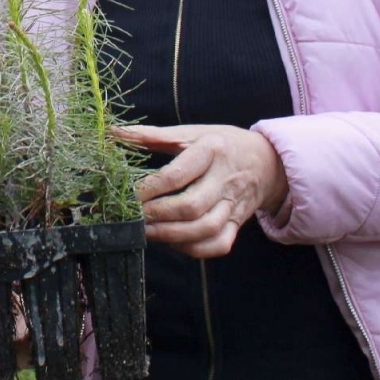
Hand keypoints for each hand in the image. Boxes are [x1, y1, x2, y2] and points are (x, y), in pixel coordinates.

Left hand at [112, 123, 287, 258]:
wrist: (268, 162)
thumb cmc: (222, 144)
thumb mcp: (191, 133)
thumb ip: (152, 135)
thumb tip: (112, 132)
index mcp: (212, 150)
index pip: (177, 175)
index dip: (149, 188)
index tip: (128, 194)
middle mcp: (225, 179)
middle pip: (191, 206)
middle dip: (158, 215)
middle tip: (135, 216)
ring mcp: (234, 205)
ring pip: (205, 229)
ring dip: (171, 235)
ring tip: (147, 232)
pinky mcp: (237, 224)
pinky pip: (218, 244)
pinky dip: (193, 248)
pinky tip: (172, 242)